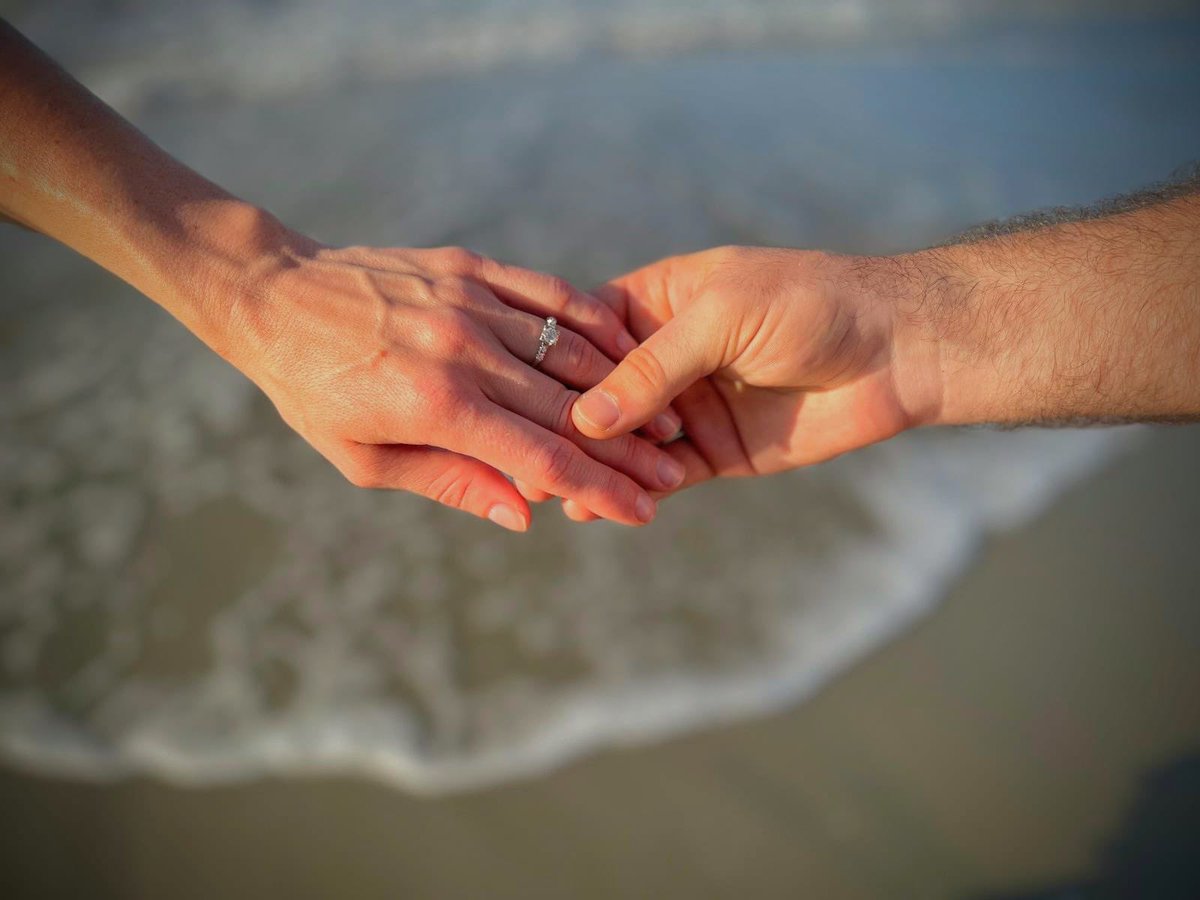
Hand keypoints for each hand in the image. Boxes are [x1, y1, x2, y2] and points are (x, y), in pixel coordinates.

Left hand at [224, 237, 688, 528]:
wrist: (275, 295)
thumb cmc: (314, 391)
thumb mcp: (366, 460)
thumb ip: (452, 483)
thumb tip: (525, 515)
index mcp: (436, 407)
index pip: (540, 457)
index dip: (598, 489)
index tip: (640, 513)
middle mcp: (462, 352)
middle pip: (568, 410)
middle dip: (626, 451)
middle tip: (669, 476)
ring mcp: (470, 303)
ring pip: (569, 351)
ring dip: (624, 390)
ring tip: (664, 419)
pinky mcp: (470, 268)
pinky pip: (548, 294)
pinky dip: (592, 323)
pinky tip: (624, 347)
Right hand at [549, 246, 936, 518]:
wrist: (898, 348)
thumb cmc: (811, 305)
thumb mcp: (722, 316)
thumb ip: (653, 367)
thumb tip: (585, 418)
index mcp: (655, 303)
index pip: (582, 337)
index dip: (548, 371)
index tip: (509, 402)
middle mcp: (664, 356)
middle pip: (596, 396)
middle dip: (563, 428)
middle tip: (521, 462)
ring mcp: (687, 405)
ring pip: (625, 440)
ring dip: (592, 464)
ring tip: (550, 493)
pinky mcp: (715, 450)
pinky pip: (662, 473)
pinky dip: (632, 489)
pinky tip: (596, 508)